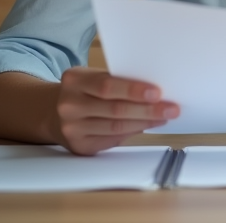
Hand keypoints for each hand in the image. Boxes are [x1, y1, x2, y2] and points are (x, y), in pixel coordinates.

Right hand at [54, 67, 178, 154]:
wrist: (54, 112)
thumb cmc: (85, 91)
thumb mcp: (92, 78)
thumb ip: (116, 82)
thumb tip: (155, 91)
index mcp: (74, 80)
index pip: (107, 85)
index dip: (134, 90)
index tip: (158, 92)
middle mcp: (69, 105)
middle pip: (115, 109)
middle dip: (148, 110)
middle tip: (171, 109)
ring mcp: (72, 128)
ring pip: (116, 127)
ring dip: (145, 123)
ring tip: (163, 117)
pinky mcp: (79, 146)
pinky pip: (112, 139)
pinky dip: (133, 132)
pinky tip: (146, 126)